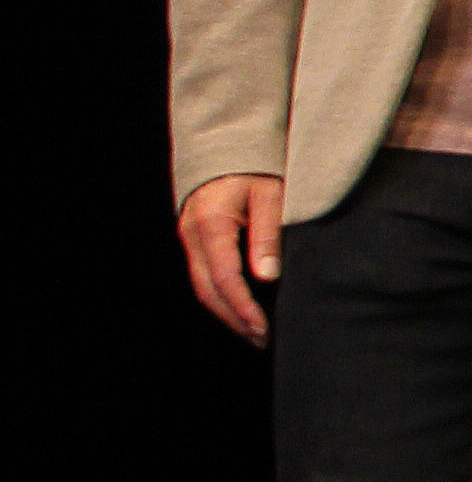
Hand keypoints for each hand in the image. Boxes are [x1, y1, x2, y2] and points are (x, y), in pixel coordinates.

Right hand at [175, 173, 282, 346]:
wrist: (230, 141)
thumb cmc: (257, 164)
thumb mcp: (271, 195)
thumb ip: (268, 234)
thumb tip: (266, 276)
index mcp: (211, 223)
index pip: (225, 279)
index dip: (243, 308)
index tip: (262, 328)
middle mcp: (193, 233)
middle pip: (207, 289)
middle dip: (233, 318)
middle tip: (261, 340)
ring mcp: (190, 235)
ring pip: (202, 284)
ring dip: (226, 311)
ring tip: (253, 332)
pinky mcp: (196, 236)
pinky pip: (204, 273)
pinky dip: (221, 295)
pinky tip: (241, 307)